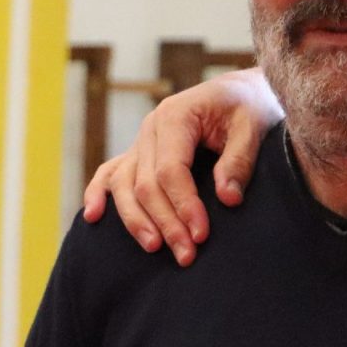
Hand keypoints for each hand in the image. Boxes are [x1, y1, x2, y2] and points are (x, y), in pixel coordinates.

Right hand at [81, 67, 282, 263]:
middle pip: (145, 183)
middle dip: (165, 222)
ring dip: (136, 220)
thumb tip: (227, 198)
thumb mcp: (253, 125)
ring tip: (154, 247)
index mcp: (175, 116)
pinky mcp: (140, 153)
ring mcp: (141, 141)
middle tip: (186, 255)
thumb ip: (240, 160)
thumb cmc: (249, 106)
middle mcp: (150, 128)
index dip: (183, 205)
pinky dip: (98, 194)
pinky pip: (111, 173)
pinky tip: (93, 217)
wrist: (240, 91)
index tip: (200, 235)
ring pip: (124, 184)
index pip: (170, 170)